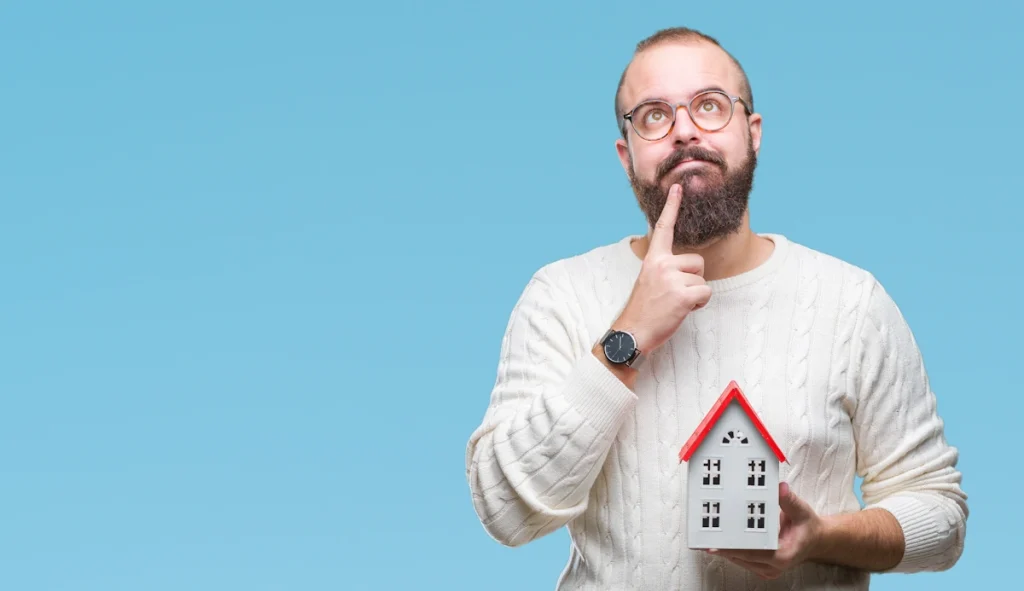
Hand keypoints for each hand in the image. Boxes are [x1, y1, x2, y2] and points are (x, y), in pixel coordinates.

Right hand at [614, 183, 710, 353]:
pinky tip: (681, 310)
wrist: (631, 333)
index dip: (671, 207)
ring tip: (674, 304)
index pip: (663, 228)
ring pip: (703, 280)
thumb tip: (687, 268)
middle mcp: (662, 263)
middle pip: (698, 262)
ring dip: (695, 295)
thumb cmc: (643, 310)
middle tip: (673, 295)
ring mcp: (672, 278)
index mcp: (652, 259)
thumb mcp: (649, 281)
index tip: (678, 187)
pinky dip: (698, 305)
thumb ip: (665, 269)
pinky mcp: (683, 294)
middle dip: (693, 280)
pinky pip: (705, 294)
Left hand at [708, 482, 824, 580]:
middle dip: (722, 545)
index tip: (716, 544)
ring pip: (738, 558)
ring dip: (723, 546)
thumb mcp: (802, 511)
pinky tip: (717, 536)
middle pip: (741, 557)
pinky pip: (740, 557)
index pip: (753, 554)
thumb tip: (780, 488)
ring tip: (706, 533)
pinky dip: (729, 547)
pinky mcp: (759, 565)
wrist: (814, 540)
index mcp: (783, 555)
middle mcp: (772, 566)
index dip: (733, 549)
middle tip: (703, 533)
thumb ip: (789, 500)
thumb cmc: (808, 527)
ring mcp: (765, 568)